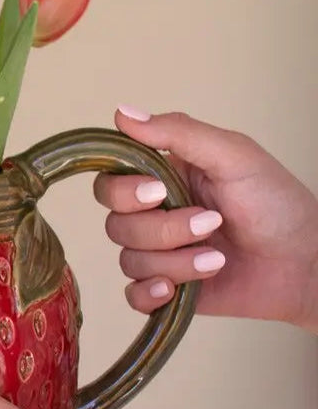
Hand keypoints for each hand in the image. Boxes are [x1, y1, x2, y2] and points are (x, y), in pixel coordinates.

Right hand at [94, 107, 317, 331]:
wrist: (307, 264)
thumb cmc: (277, 204)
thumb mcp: (233, 155)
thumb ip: (178, 132)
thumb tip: (123, 113)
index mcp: (161, 179)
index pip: (110, 183)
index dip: (123, 192)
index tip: (158, 192)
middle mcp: (153, 216)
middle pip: (116, 224)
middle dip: (161, 229)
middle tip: (209, 223)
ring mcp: (159, 254)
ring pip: (129, 260)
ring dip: (174, 262)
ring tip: (216, 259)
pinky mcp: (169, 289)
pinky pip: (134, 295)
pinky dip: (150, 293)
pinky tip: (175, 290)